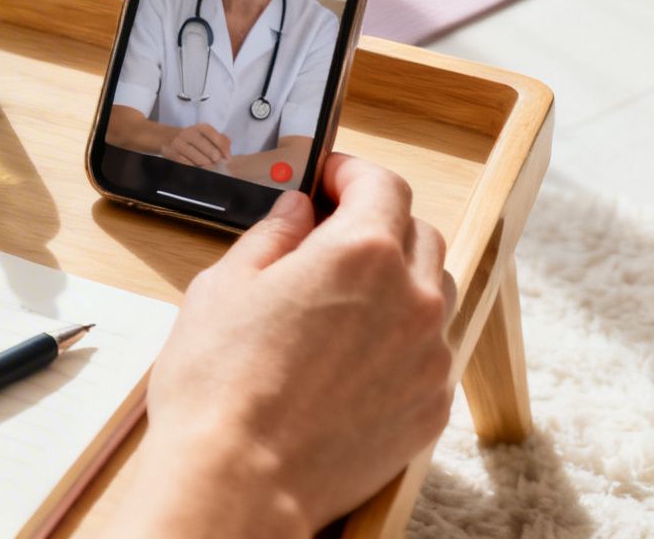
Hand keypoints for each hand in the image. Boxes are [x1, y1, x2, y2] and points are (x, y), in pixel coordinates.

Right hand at [110, 154, 455, 537]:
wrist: (242, 481)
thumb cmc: (220, 388)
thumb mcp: (224, 287)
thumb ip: (271, 238)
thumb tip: (294, 212)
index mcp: (359, 254)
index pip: (382, 185)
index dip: (353, 173)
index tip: (331, 177)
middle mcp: (411, 299)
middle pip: (417, 234)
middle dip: (377, 223)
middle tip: (329, 234)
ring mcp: (428, 357)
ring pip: (432, 293)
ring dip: (397, 280)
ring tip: (341, 299)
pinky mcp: (430, 407)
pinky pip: (428, 353)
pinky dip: (399, 340)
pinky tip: (348, 357)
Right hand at [159, 122, 230, 167]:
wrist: (170, 139)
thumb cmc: (195, 139)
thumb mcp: (208, 136)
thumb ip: (222, 142)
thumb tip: (227, 156)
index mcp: (201, 127)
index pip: (216, 137)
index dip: (224, 149)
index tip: (227, 159)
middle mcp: (189, 132)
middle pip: (207, 148)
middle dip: (215, 159)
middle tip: (217, 163)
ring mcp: (179, 143)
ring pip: (198, 159)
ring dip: (205, 165)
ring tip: (207, 166)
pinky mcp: (172, 153)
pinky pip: (187, 164)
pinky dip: (194, 167)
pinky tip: (197, 167)